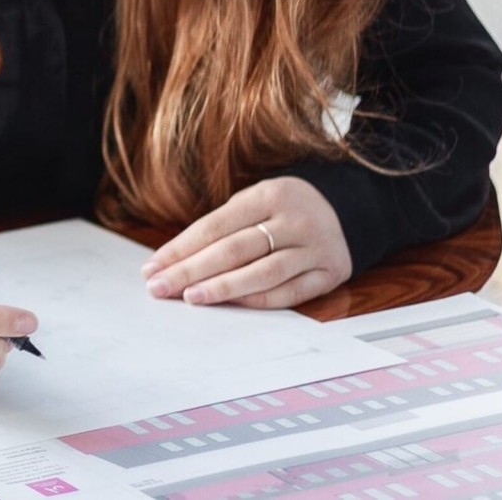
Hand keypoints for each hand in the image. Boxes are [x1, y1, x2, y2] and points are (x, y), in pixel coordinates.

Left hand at [141, 177, 350, 307]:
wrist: (349, 208)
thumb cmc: (285, 208)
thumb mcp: (255, 201)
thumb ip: (219, 228)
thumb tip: (169, 261)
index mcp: (269, 195)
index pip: (214, 226)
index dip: (180, 249)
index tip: (152, 268)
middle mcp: (294, 220)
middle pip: (233, 250)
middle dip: (190, 271)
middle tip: (160, 288)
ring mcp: (314, 248)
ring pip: (262, 273)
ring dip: (221, 289)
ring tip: (189, 298)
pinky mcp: (329, 272)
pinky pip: (289, 292)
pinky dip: (257, 300)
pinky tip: (230, 305)